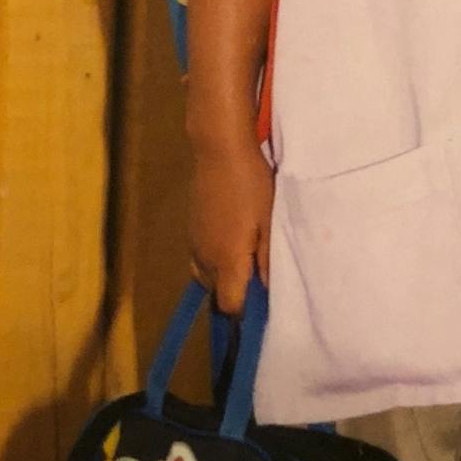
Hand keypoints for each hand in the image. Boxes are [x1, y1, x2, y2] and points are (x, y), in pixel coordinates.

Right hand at [188, 136, 274, 313]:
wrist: (219, 149)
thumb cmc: (251, 184)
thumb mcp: (269, 222)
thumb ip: (268, 259)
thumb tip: (267, 289)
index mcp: (225, 260)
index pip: (229, 305)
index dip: (245, 311)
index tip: (263, 303)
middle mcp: (204, 257)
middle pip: (216, 292)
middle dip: (235, 291)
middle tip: (259, 276)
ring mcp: (194, 242)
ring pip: (206, 275)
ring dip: (225, 274)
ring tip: (248, 257)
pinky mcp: (191, 228)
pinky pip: (202, 257)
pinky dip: (216, 258)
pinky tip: (235, 239)